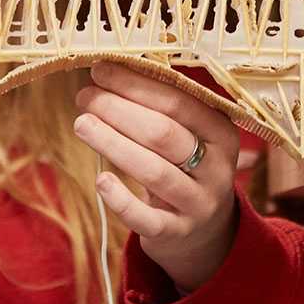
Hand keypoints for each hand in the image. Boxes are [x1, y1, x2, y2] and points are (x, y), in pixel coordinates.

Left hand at [73, 62, 240, 292]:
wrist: (205, 231)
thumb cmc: (185, 168)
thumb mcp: (189, 137)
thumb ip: (161, 109)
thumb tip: (109, 72)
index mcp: (221, 132)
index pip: (178, 102)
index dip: (136, 85)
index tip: (101, 70)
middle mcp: (217, 168)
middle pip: (164, 133)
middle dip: (119, 110)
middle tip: (85, 97)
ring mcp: (198, 203)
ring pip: (154, 171)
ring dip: (113, 144)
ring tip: (81, 124)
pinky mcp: (178, 233)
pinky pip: (147, 219)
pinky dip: (122, 200)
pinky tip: (101, 180)